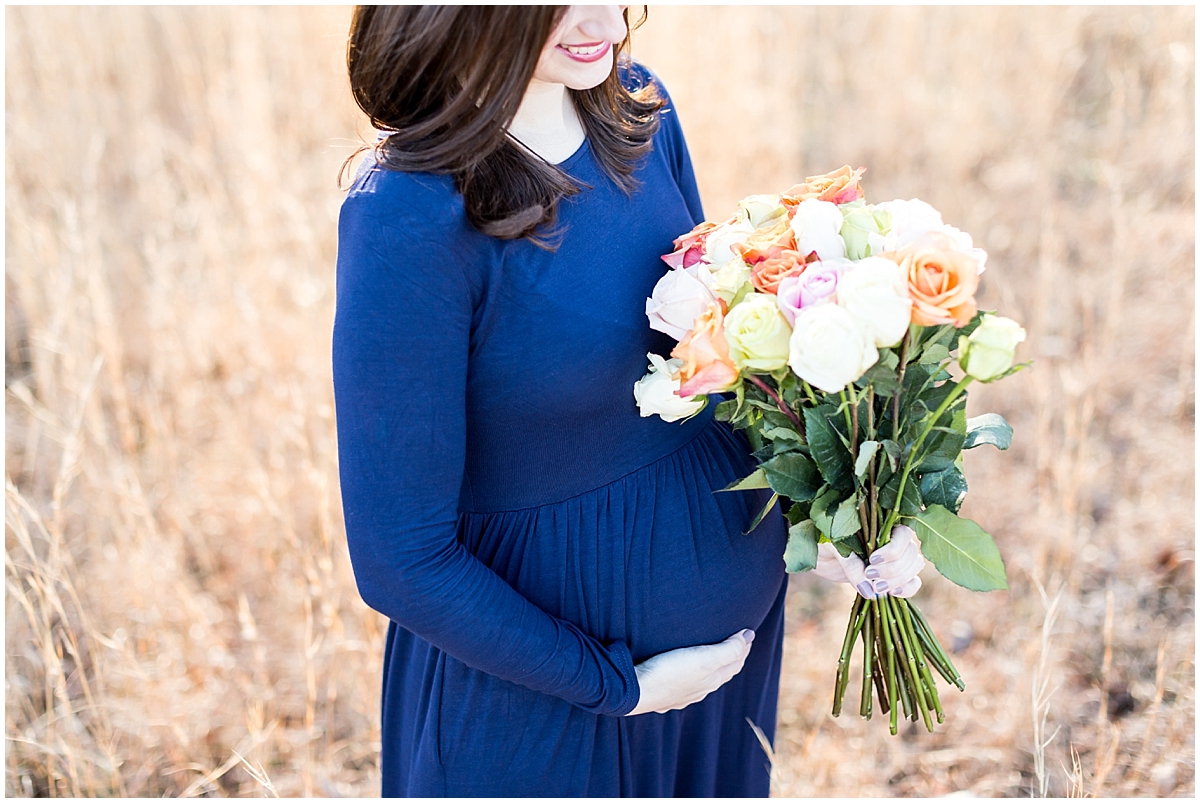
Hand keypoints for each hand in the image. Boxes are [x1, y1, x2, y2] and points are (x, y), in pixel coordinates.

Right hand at [625, 629, 754, 715]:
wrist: (635, 692)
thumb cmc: (669, 672)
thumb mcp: (705, 659)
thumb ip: (729, 649)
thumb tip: (749, 635)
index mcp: (712, 679)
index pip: (735, 662)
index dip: (743, 647)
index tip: (747, 632)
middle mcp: (700, 689)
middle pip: (722, 672)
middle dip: (731, 657)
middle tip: (736, 641)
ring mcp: (682, 694)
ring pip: (703, 680)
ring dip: (711, 667)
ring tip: (711, 656)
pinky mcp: (665, 695)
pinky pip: (685, 685)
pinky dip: (692, 675)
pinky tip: (684, 673)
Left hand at [814, 524, 925, 598]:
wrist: (815, 554)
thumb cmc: (821, 541)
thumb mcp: (832, 546)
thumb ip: (850, 564)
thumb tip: (869, 590)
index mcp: (880, 523)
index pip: (903, 535)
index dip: (893, 550)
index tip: (872, 561)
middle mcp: (891, 538)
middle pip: (911, 553)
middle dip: (894, 570)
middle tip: (870, 576)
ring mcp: (893, 556)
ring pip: (913, 567)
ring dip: (899, 580)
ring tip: (876, 588)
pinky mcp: (890, 574)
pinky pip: (911, 582)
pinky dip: (906, 589)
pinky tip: (891, 593)